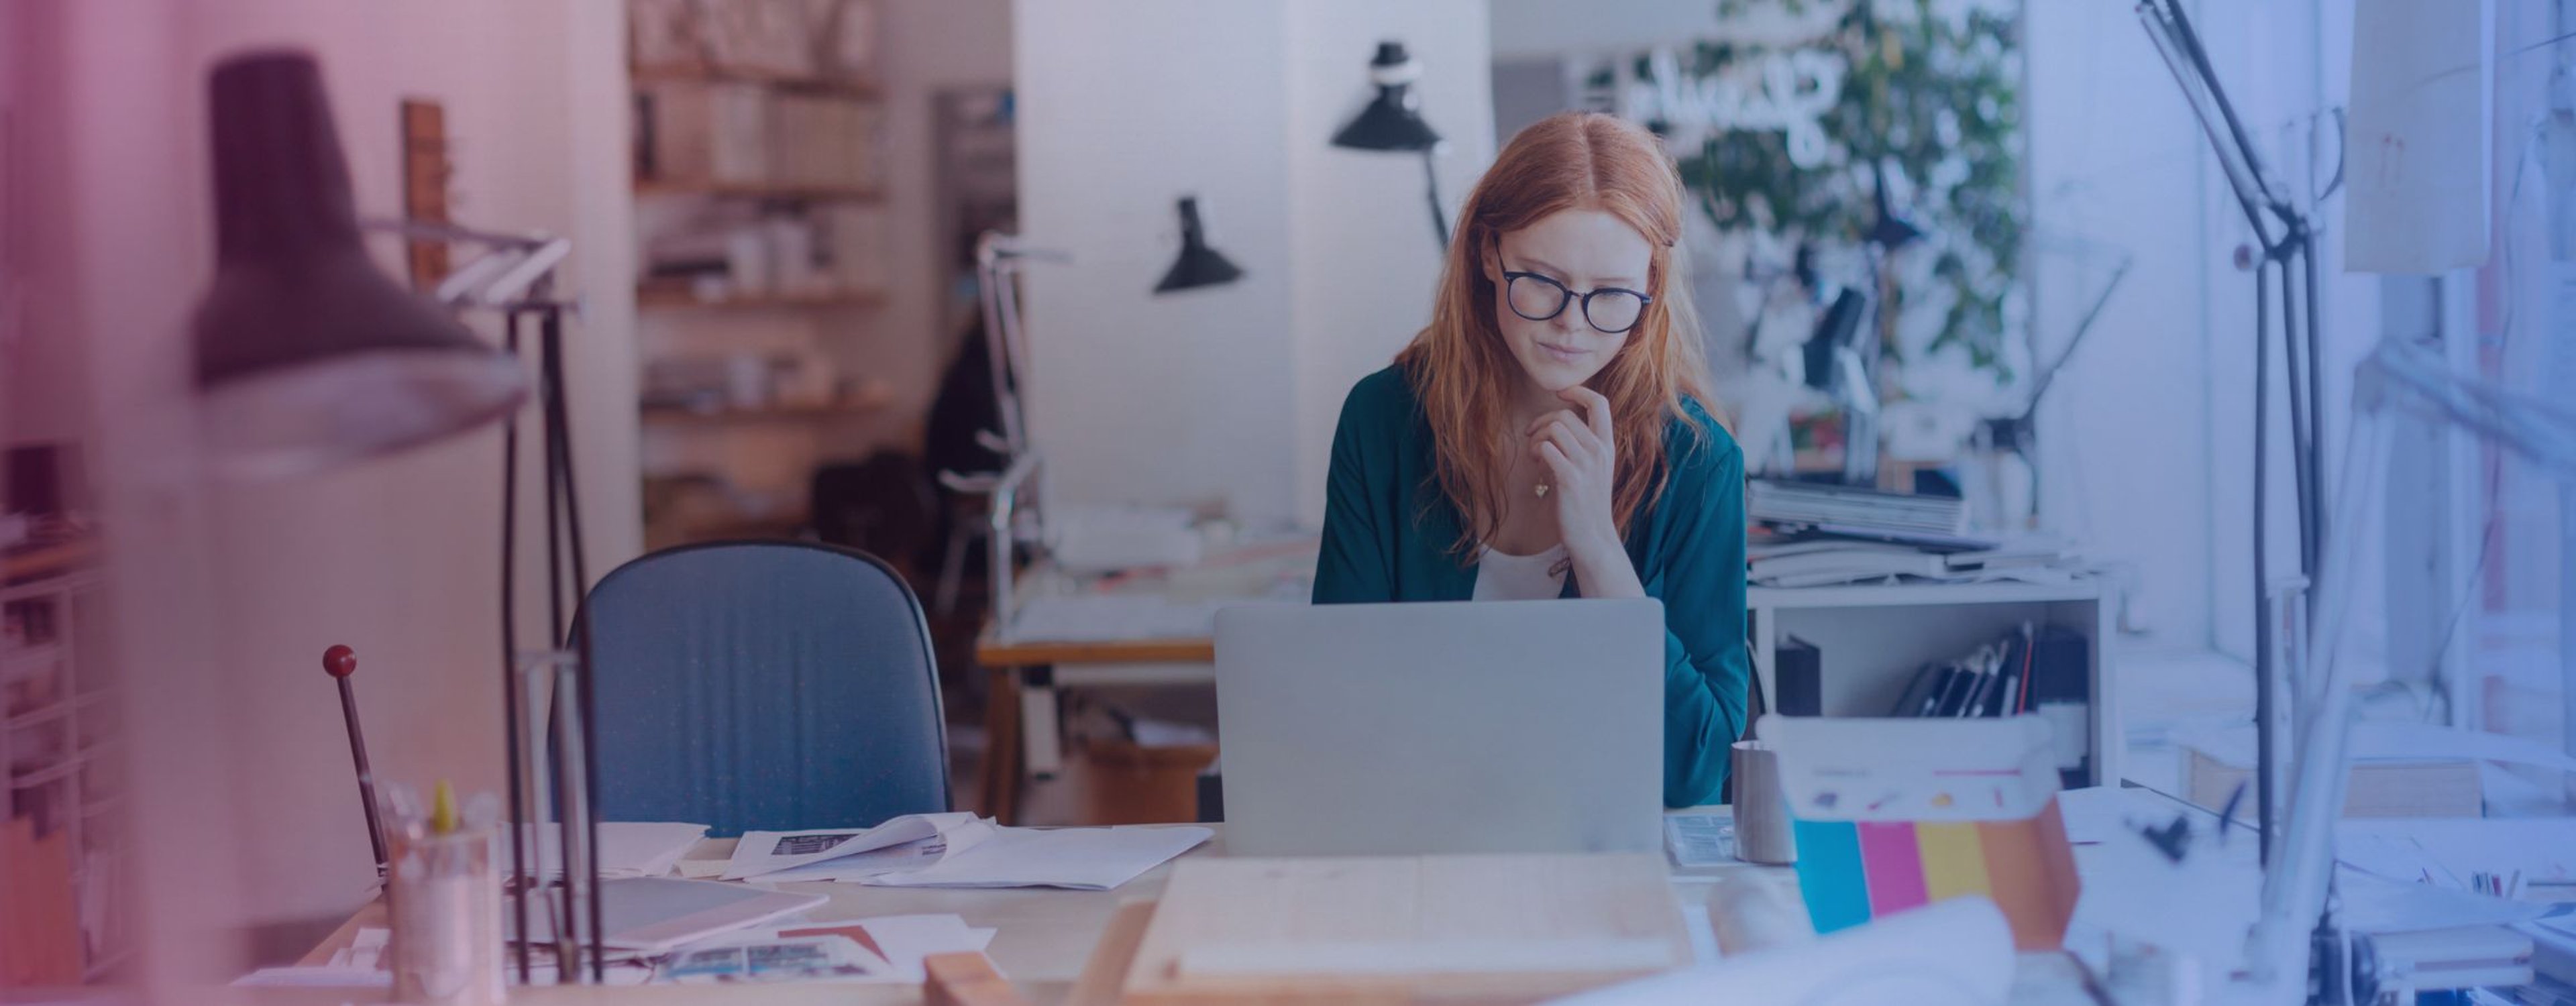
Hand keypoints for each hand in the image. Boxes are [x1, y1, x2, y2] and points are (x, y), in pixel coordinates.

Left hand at [1526, 387, 1633, 590]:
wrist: (1593, 537)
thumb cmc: (1587, 503)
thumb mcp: (1592, 468)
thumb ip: (1581, 446)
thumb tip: (1555, 426)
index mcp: (1607, 445)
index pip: (1600, 404)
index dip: (1578, 392)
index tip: (1561, 394)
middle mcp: (1599, 450)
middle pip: (1565, 415)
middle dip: (1542, 421)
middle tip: (1532, 436)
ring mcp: (1586, 464)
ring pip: (1553, 429)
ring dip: (1536, 438)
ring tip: (1535, 456)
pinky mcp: (1569, 478)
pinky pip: (1545, 447)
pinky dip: (1535, 452)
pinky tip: (1536, 465)